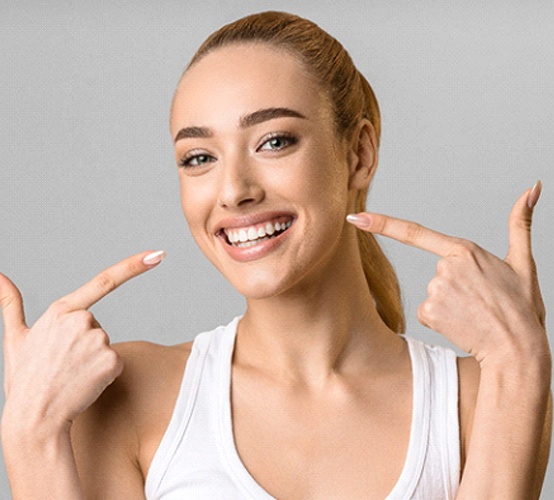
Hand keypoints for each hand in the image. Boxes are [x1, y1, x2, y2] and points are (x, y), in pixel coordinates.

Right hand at [0, 250, 164, 432]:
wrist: (34, 420)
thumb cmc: (25, 380)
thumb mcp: (15, 339)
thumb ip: (9, 304)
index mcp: (61, 311)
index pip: (103, 281)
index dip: (133, 266)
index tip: (157, 254)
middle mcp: (82, 320)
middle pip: (97, 327)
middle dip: (84, 344)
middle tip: (63, 365)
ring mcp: (98, 340)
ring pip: (105, 346)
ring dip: (93, 360)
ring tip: (70, 375)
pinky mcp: (111, 360)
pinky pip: (115, 363)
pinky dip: (104, 375)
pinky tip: (84, 384)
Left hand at [347, 183, 546, 364]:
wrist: (518, 349)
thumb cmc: (521, 308)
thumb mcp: (524, 263)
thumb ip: (522, 224)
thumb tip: (533, 187)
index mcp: (464, 250)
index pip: (415, 232)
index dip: (382, 223)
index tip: (355, 217)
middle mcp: (445, 267)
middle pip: (437, 274)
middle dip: (456, 287)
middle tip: (481, 301)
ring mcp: (435, 289)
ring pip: (433, 294)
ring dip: (451, 305)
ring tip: (475, 314)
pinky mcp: (428, 311)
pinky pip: (427, 312)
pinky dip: (442, 319)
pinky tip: (462, 324)